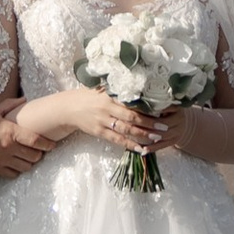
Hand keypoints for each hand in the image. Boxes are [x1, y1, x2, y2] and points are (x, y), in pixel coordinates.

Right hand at [0, 103, 47, 179]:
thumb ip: (10, 105)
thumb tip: (24, 99)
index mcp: (10, 133)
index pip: (35, 141)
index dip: (47, 144)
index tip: (52, 144)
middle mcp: (9, 148)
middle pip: (33, 156)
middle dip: (40, 154)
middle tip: (40, 149)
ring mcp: (3, 160)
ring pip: (25, 167)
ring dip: (30, 162)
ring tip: (30, 157)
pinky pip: (13, 174)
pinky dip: (18, 170)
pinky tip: (18, 164)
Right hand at [14, 84, 155, 150]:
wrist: (69, 107)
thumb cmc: (91, 96)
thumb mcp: (104, 88)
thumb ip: (120, 89)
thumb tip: (143, 84)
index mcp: (111, 95)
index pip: (133, 102)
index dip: (148, 107)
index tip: (163, 110)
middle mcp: (107, 107)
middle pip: (132, 117)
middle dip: (149, 123)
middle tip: (164, 127)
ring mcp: (103, 121)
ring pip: (126, 130)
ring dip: (142, 135)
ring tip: (156, 138)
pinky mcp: (99, 132)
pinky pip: (116, 140)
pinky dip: (129, 145)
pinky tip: (141, 148)